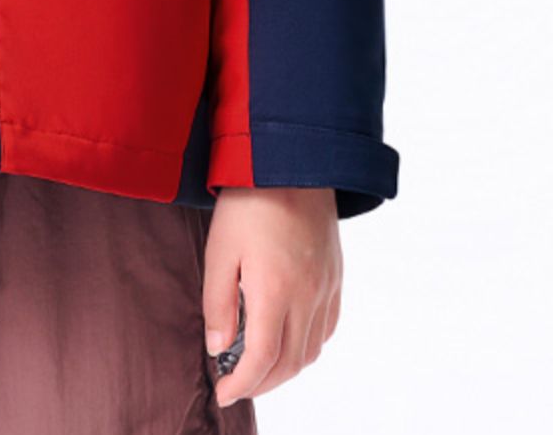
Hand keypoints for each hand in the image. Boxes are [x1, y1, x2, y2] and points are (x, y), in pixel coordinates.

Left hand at [202, 185, 341, 406]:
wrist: (292, 159)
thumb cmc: (250, 199)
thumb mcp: (219, 248)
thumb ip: (218, 303)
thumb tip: (219, 349)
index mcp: (275, 289)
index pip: (262, 359)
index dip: (242, 385)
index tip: (223, 394)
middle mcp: (308, 295)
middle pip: (290, 362)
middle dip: (262, 383)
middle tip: (237, 385)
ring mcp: (326, 286)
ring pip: (311, 350)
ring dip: (286, 368)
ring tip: (259, 365)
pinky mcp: (335, 275)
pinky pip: (327, 327)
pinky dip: (307, 345)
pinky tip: (289, 338)